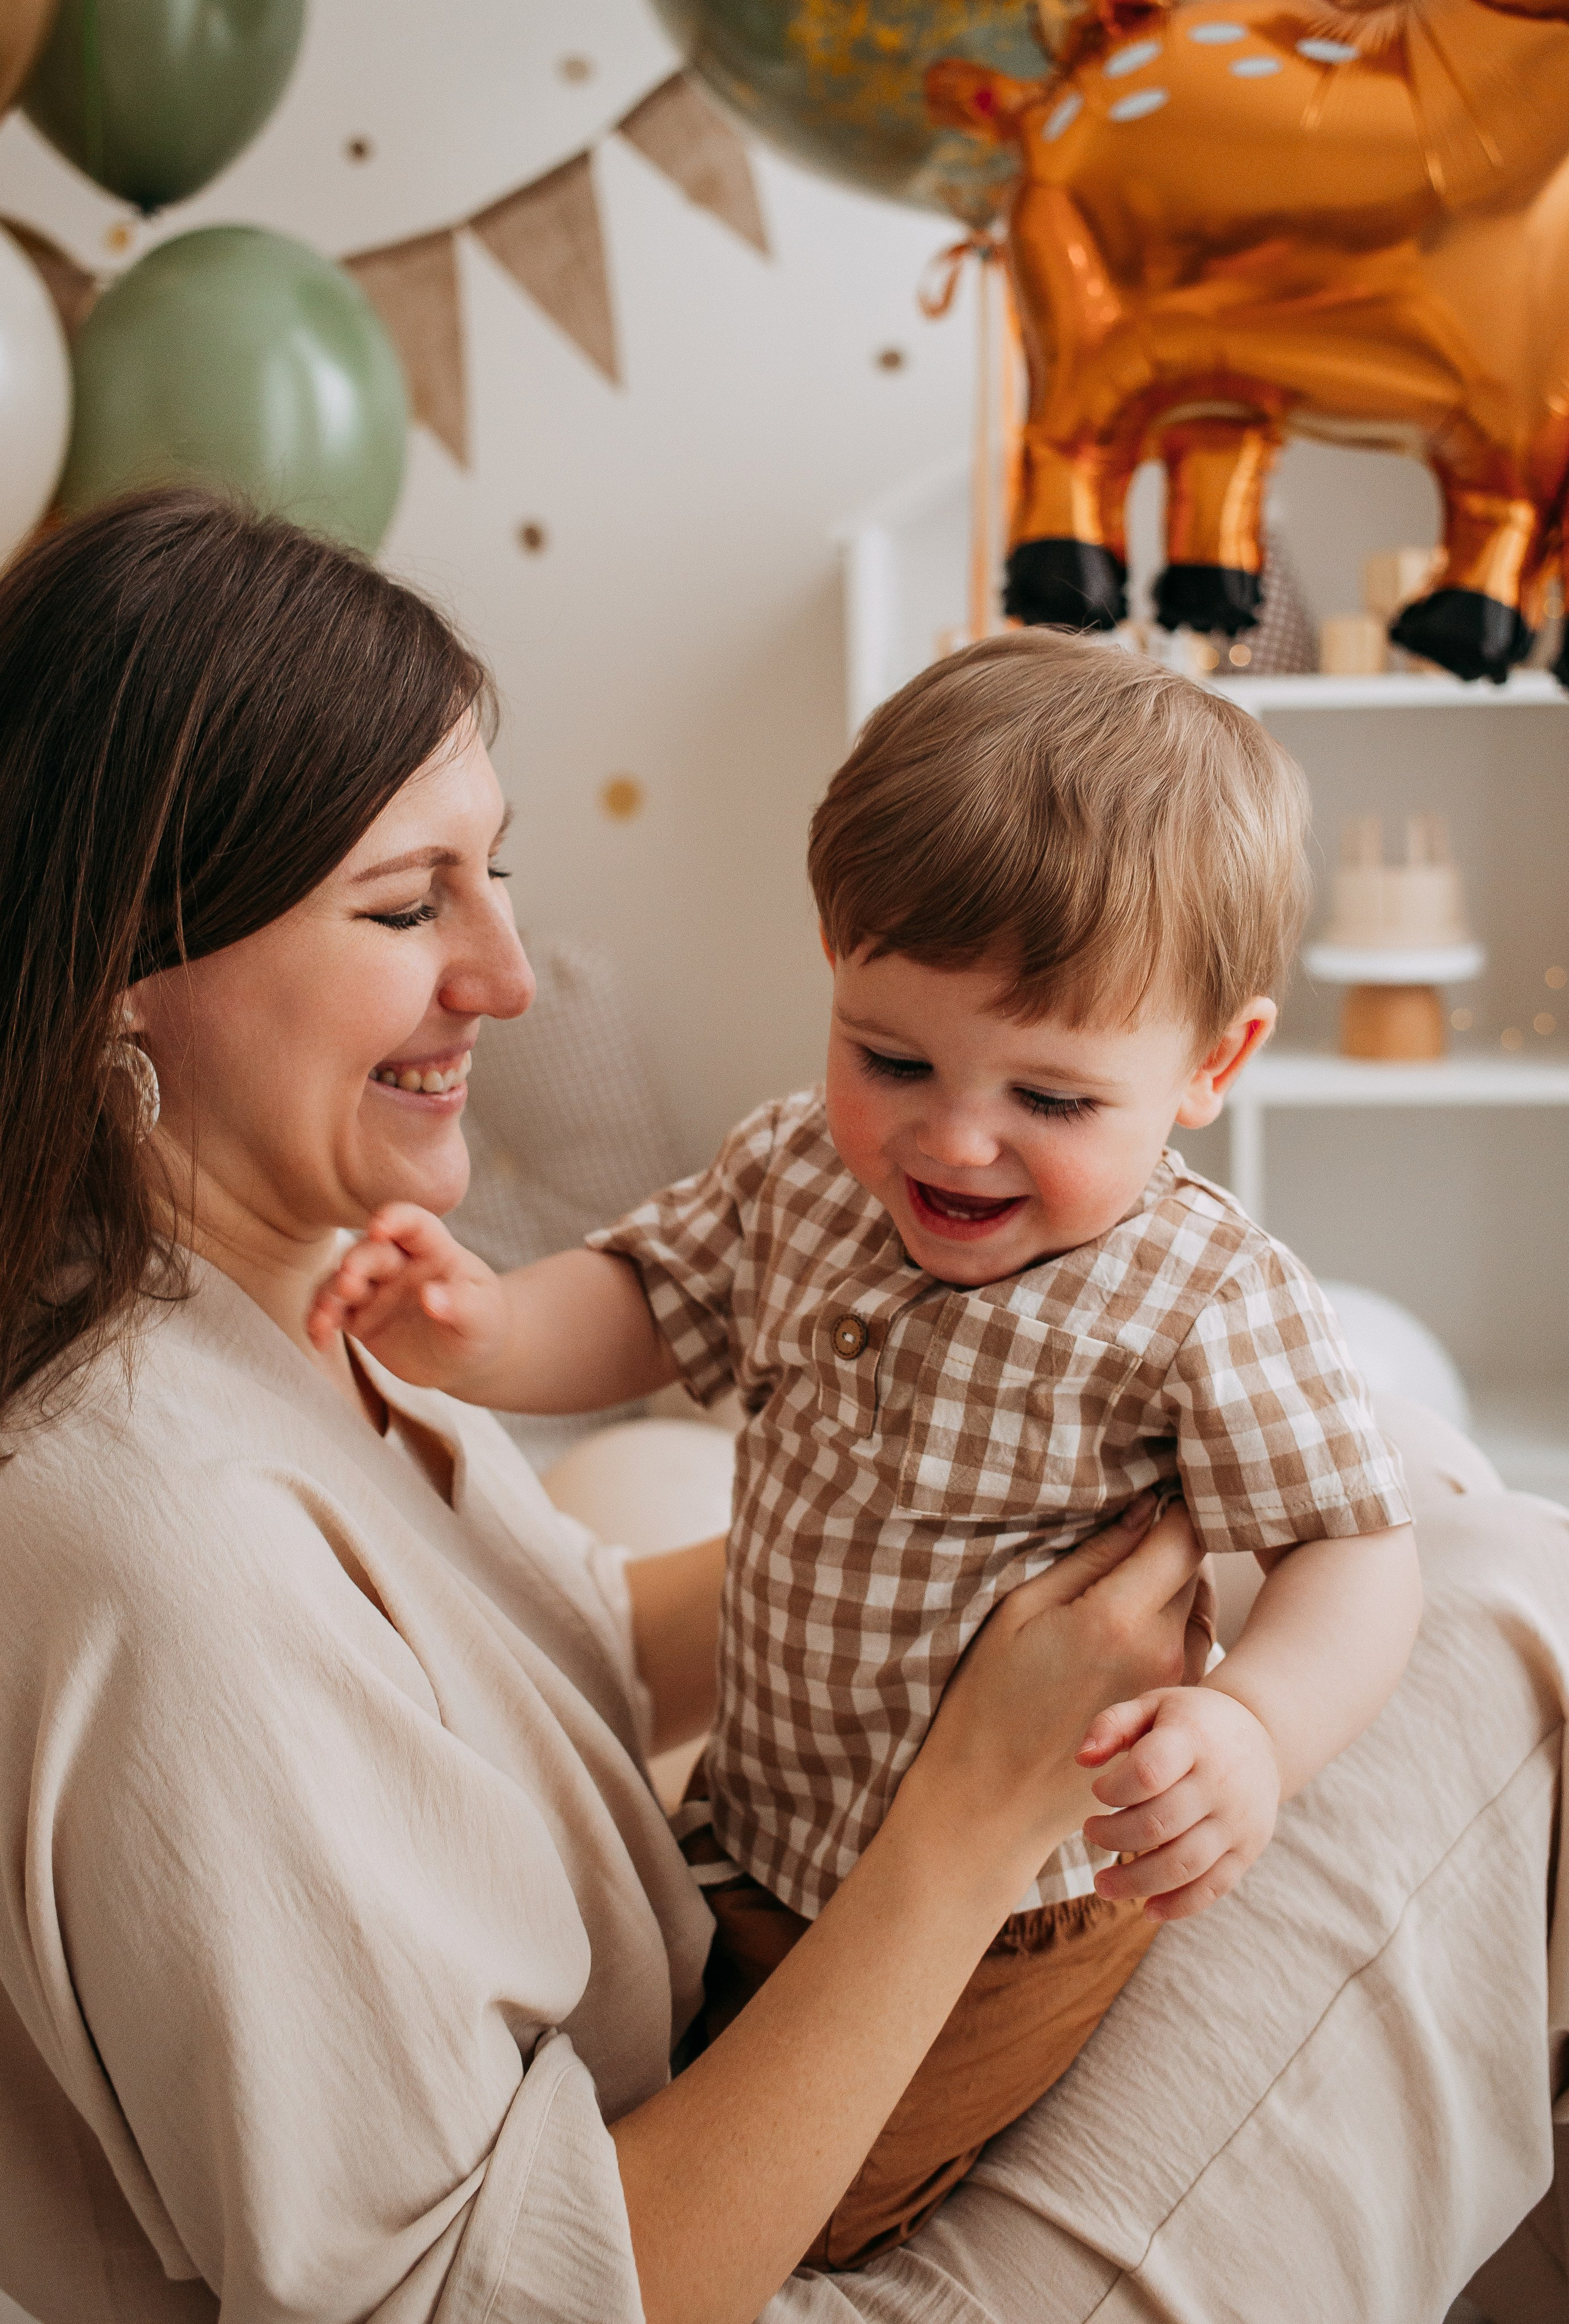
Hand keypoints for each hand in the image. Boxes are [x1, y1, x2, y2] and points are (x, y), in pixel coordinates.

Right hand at [306, 1203, 511, 1400]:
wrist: (467, 1357)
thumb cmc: (482, 1324)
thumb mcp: (482, 1316)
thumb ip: (462, 1304)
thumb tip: (432, 1297)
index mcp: (434, 1249)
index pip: (414, 1224)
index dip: (395, 1219)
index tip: (379, 1228)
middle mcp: (399, 1262)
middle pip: (370, 1253)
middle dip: (355, 1264)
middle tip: (349, 1283)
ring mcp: (375, 1288)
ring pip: (341, 1282)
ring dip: (329, 1296)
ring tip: (324, 1320)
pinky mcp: (359, 1316)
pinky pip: (333, 1314)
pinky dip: (321, 1323)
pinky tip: (319, 1340)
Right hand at [904, 1495, 1208, 1891]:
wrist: (993, 1798)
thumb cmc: (989, 1697)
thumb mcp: (1022, 1611)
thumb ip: (1091, 1559)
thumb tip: (1141, 1511)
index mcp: (1116, 1617)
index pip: (1180, 1537)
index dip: (1175, 1505)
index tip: (1159, 1488)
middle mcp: (1161, 1650)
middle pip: (1196, 1569)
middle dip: (1174, 1541)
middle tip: (1142, 1527)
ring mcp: (1175, 1686)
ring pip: (1199, 1608)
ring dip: (1177, 1584)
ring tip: (1133, 1579)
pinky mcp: (1174, 1712)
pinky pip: (1195, 1647)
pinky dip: (1175, 1625)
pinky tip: (1134, 1628)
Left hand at [1078, 1683, 1280, 1921]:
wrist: (1263, 1736)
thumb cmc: (1192, 1722)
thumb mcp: (1152, 1705)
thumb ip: (1112, 1725)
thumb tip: (1081, 1760)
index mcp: (1193, 1739)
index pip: (1148, 1772)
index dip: (1113, 1790)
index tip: (1098, 1791)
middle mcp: (1221, 1781)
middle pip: (1160, 1824)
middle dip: (1113, 1837)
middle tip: (1091, 1832)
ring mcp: (1238, 1820)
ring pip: (1184, 1864)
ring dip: (1136, 1882)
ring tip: (1102, 1885)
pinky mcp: (1249, 1849)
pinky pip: (1214, 1887)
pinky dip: (1179, 1905)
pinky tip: (1147, 1908)